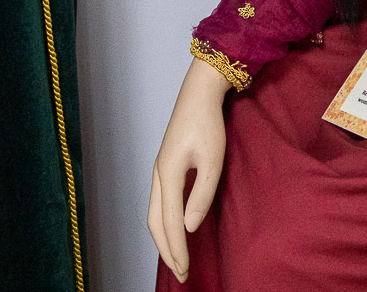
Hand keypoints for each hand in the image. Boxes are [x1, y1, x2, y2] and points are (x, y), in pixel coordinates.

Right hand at [149, 57, 229, 282]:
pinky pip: (158, 203)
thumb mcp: (212, 160)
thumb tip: (189, 228)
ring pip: (154, 214)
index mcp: (168, 174)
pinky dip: (163, 223)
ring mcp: (158, 171)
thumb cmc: (208, 124)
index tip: (185, 270)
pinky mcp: (163, 166)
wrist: (199, 94)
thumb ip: (201, 194)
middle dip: (167, 250)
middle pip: (156, 223)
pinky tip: (174, 228)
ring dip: (163, 238)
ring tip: (176, 257)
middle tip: (180, 273)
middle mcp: (157, 175)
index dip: (177, 249)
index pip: (172, 222)